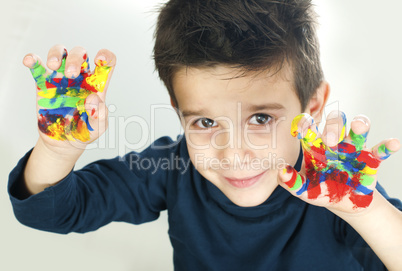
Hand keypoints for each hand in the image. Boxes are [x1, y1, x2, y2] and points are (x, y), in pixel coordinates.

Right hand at [23, 45, 115, 148]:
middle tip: (70, 74)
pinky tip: (29, 61)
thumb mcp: (97, 128)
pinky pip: (37, 67)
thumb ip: (100, 116)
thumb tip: (93, 98)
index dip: (106, 55)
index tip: (100, 60)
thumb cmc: (85, 131)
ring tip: (52, 66)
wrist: (64, 143)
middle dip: (75, 59)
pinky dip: (32, 60)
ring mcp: (61, 78)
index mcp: (97, 84)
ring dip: (56, 54)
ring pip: (60, 52)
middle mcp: (80, 77)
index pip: (107, 62)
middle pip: (80, 53)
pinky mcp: (44, 84)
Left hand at [278, 111, 399, 212]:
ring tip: (358, 126)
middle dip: (333, 127)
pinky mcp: (370, 160)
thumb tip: (281, 172)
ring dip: (359, 126)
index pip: (308, 129)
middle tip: (329, 140)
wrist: (344, 204)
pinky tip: (392, 144)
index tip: (302, 123)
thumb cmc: (320, 190)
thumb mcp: (304, 190)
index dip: (305, 123)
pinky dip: (386, 146)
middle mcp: (334, 143)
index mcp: (315, 146)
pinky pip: (380, 151)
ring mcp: (353, 150)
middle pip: (334, 124)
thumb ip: (290, 182)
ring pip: (357, 131)